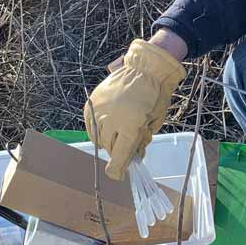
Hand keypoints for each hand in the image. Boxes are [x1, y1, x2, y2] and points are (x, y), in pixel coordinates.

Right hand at [84, 39, 185, 179]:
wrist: (146, 69)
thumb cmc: (155, 97)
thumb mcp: (153, 122)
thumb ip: (141, 140)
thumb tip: (133, 154)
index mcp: (131, 126)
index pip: (119, 156)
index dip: (118, 169)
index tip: (117, 175)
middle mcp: (112, 119)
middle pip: (109, 147)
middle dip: (117, 151)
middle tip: (125, 150)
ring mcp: (100, 110)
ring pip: (99, 137)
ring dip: (107, 141)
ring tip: (117, 135)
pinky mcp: (93, 102)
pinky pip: (90, 124)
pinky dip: (96, 131)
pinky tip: (105, 130)